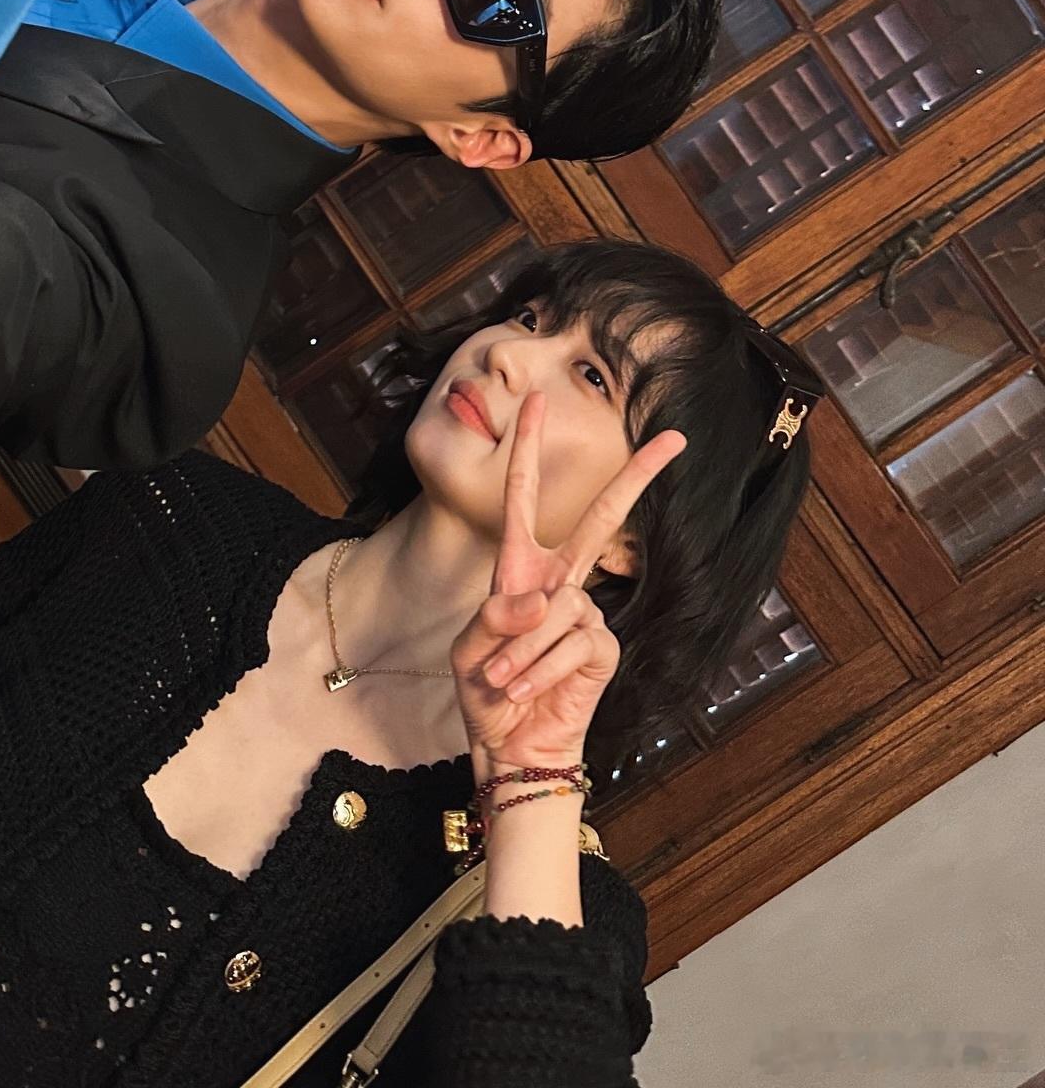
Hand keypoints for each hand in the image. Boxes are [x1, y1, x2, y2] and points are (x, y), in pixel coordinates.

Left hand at [451, 392, 685, 770]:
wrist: (509, 744)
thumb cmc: (487, 689)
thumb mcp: (471, 647)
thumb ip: (498, 616)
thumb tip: (547, 600)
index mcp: (520, 567)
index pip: (523, 496)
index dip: (528, 449)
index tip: (535, 402)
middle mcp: (559, 581)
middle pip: (602, 519)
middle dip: (637, 479)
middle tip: (676, 439)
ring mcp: (586, 613)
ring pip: (557, 608)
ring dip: (520, 651)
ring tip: (503, 681)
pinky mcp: (602, 647)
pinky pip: (571, 643)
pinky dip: (540, 669)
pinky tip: (528, 690)